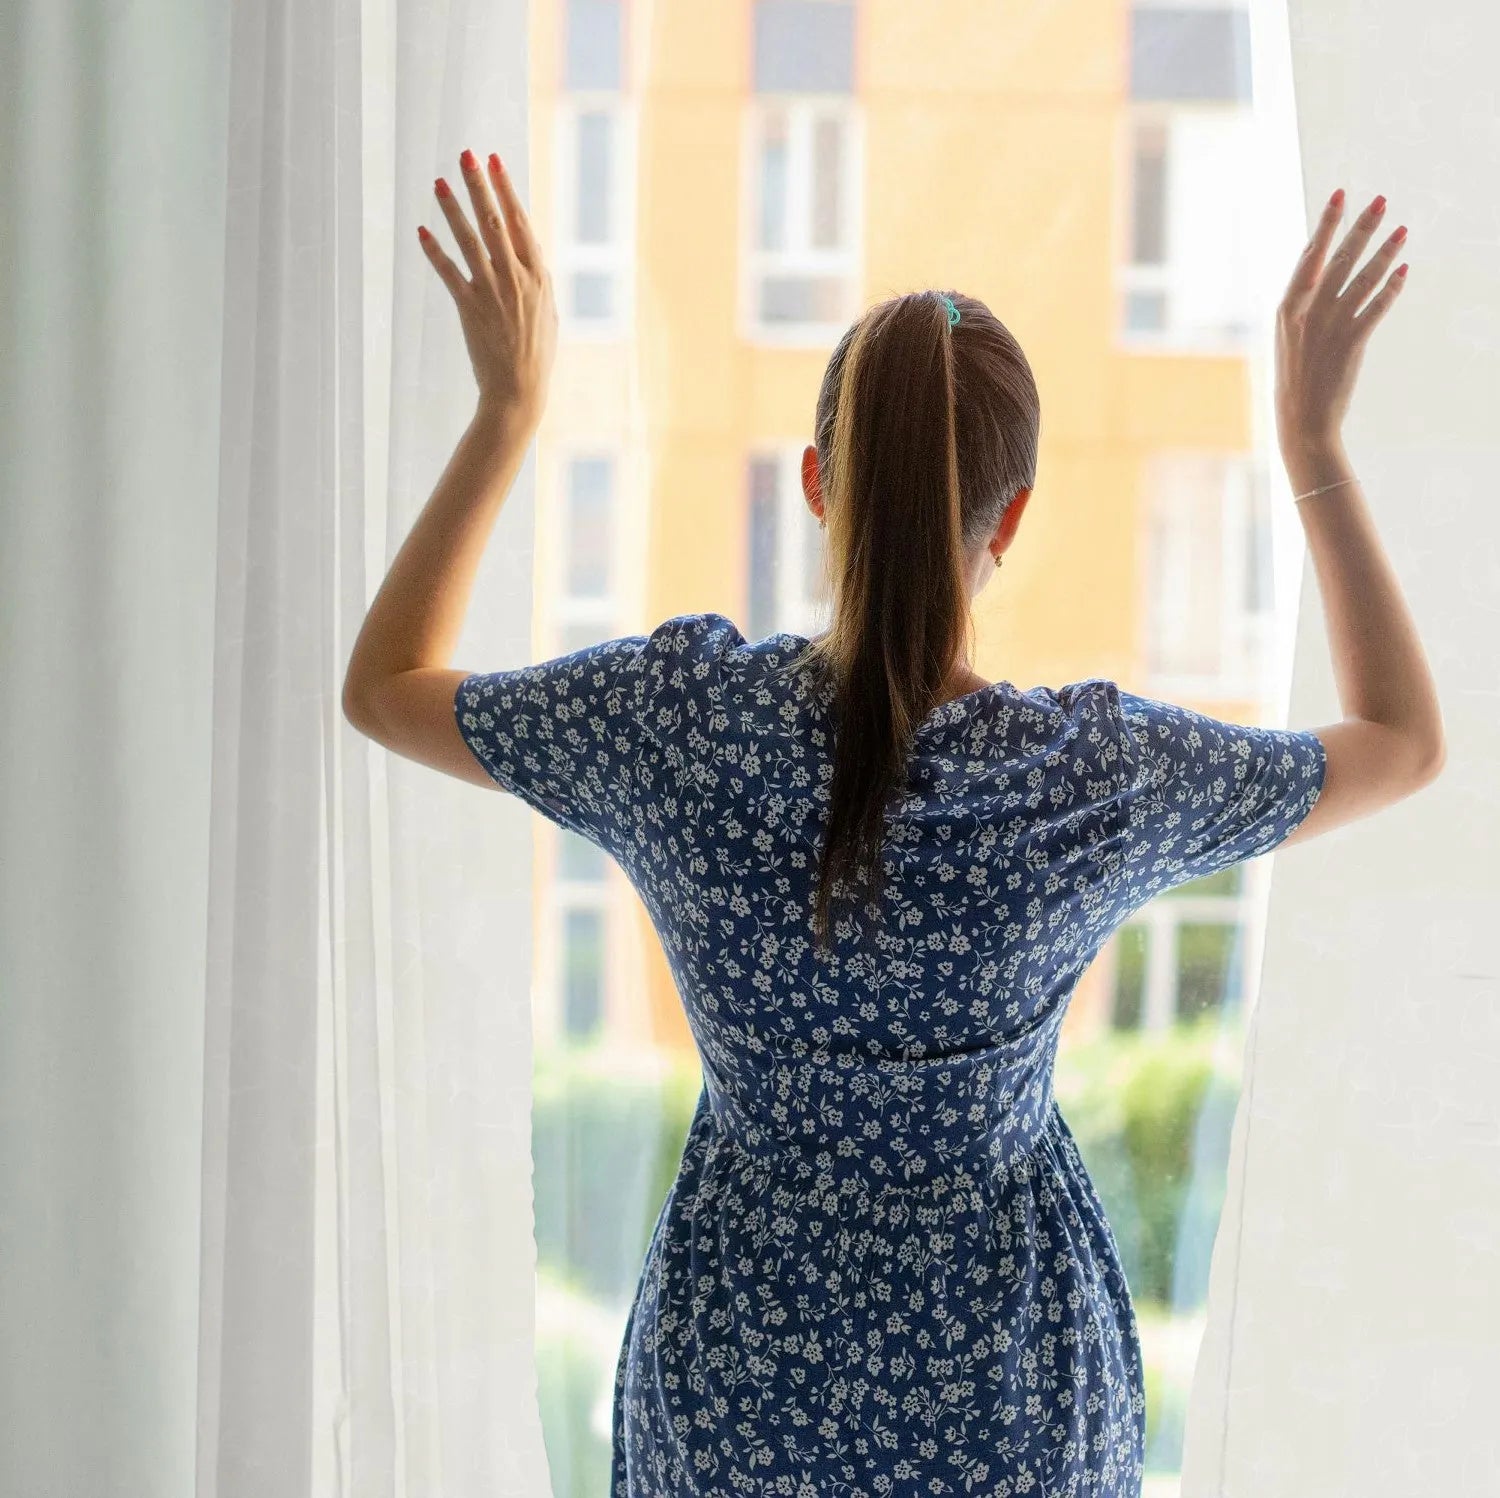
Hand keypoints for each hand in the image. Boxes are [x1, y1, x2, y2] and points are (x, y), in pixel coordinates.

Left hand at [418, 148, 556, 422]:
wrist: (519, 389)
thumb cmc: (537, 354)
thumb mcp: (548, 313)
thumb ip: (538, 281)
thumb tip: (529, 254)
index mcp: (538, 276)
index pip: (520, 222)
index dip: (506, 189)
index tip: (495, 161)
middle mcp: (515, 279)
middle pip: (494, 222)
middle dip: (480, 185)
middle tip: (466, 154)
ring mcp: (491, 292)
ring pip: (469, 241)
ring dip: (453, 209)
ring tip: (439, 182)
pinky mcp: (469, 308)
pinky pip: (448, 273)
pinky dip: (434, 251)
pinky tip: (421, 231)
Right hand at [1274, 189, 1408, 454]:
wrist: (1301, 421)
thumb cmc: (1294, 381)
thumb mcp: (1288, 339)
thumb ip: (1304, 307)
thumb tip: (1320, 276)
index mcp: (1287, 308)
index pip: (1310, 255)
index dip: (1327, 223)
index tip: (1340, 195)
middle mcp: (1308, 313)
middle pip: (1339, 260)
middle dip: (1360, 228)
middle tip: (1380, 201)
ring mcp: (1330, 327)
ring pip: (1362, 279)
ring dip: (1384, 253)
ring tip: (1402, 230)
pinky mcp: (1352, 343)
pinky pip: (1376, 307)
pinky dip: (1391, 288)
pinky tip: (1404, 270)